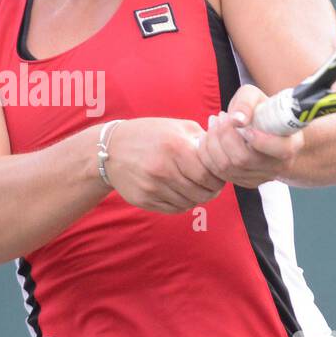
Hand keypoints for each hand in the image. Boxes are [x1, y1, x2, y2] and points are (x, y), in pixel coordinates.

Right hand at [103, 118, 226, 213]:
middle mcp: (163, 170)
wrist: (110, 148)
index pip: (209, 175)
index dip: (219, 178)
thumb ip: (202, 139)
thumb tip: (225, 152)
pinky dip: (182, 203)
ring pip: (189, 203)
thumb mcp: (176, 127)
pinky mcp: (144, 200)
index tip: (219, 176)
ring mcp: (152, 187)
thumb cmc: (149, 134)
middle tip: (211, 185)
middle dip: (211, 190)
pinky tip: (180, 192)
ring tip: (195, 187)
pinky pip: (174, 209)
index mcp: (175, 148)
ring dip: (197, 198)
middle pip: (201, 193)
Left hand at [196, 85, 303, 186]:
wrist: (260, 128)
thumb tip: (237, 119)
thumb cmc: (259, 110)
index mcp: (290, 144)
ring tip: (214, 123)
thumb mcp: (254, 96)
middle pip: (242, 159)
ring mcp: (260, 177)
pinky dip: (207, 153)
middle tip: (220, 117)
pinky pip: (217, 173)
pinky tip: (210, 137)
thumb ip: (246, 103)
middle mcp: (277, 166)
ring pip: (226, 167)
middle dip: (223, 135)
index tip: (244, 124)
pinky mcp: (244, 182)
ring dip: (212, 142)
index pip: (280, 150)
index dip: (259, 139)